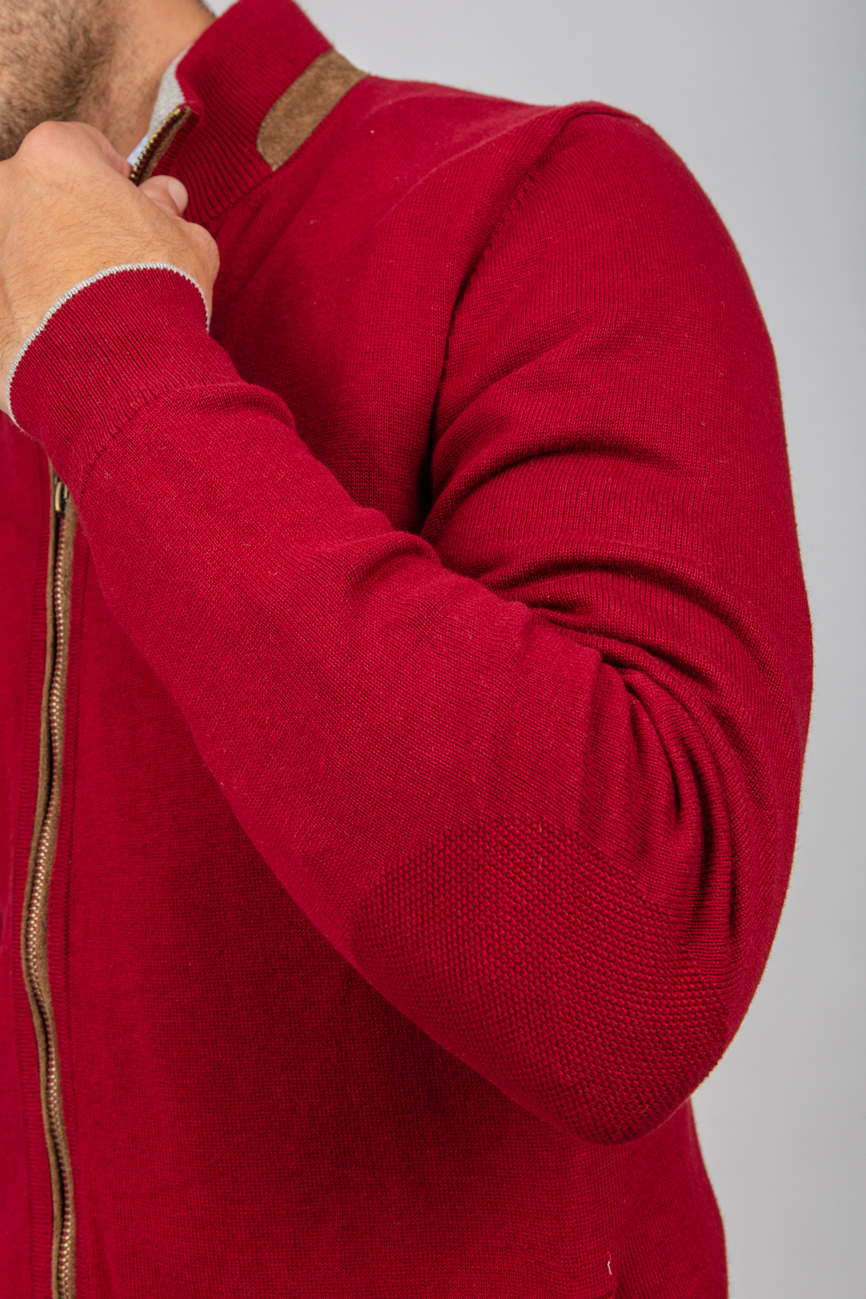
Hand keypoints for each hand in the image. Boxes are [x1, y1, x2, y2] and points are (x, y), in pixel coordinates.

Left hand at [0, 120, 218, 412]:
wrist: (118, 369)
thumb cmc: (154, 292)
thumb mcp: (186, 242)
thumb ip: (169, 210)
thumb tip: (166, 197)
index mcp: (55, 157)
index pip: (78, 145)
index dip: (106, 174)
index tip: (124, 200)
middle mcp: (7, 191)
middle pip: (38, 195)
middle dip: (68, 219)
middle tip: (106, 258)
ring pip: (17, 247)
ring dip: (46, 265)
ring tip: (87, 306)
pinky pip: (10, 299)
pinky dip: (31, 310)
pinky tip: (68, 335)